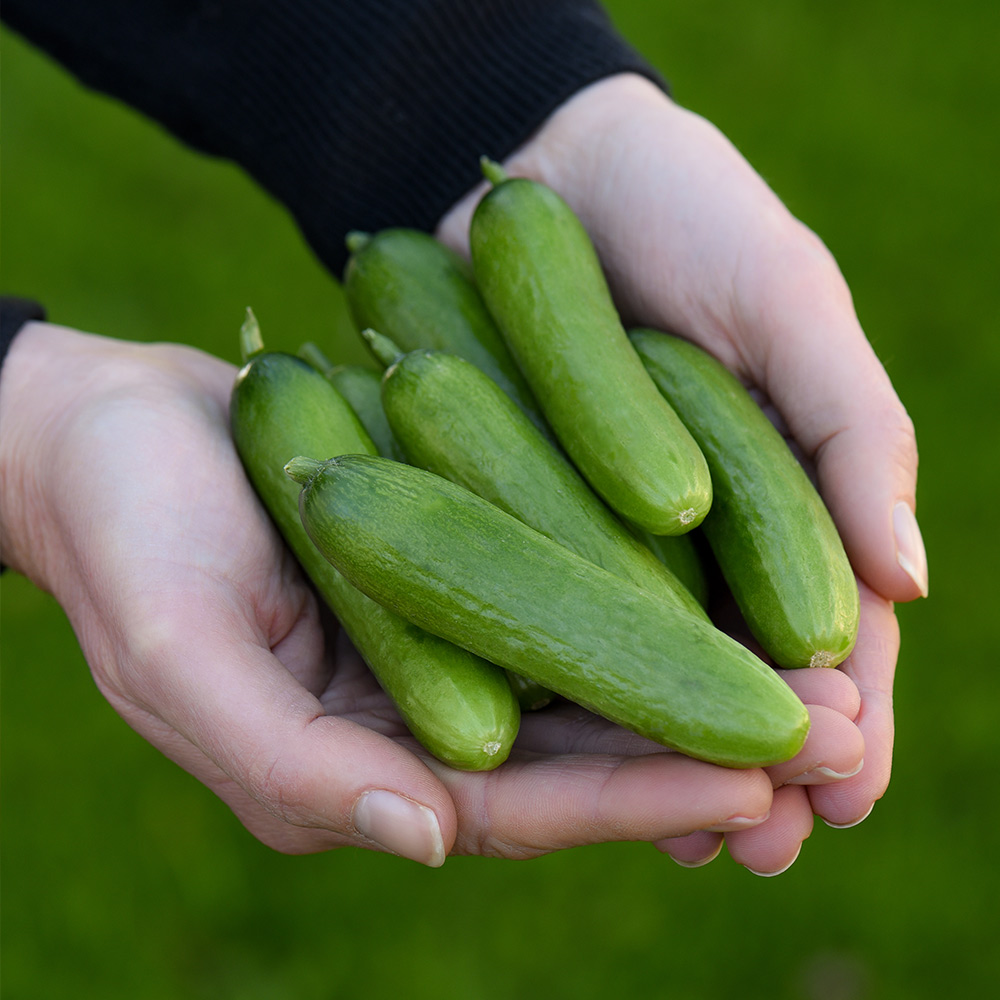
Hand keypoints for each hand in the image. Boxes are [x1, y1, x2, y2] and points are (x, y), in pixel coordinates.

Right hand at [0, 322, 860, 868]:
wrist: (101, 429)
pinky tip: (735, 576)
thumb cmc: (119, 533)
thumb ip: (282, 760)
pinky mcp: (453, 556)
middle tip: (846, 737)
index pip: (520, 805)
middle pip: (583, 750)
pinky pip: (566, 581)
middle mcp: (414, 712)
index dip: (640, 799)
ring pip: (593, 672)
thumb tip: (427, 839)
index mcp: (352, 762)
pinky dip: (648, 591)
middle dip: (713, 752)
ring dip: (707, 674)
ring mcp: (439, 634)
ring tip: (830, 674)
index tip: (763, 782)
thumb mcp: (174, 648)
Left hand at [438, 73, 924, 864]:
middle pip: (734, 666)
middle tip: (767, 852)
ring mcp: (602, 531)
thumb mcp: (788, 300)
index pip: (827, 623)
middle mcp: (695, 531)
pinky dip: (560, 685)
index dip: (843, 711)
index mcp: (780, 491)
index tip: (844, 794)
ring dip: (663, 758)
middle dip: (759, 765)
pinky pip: (538, 612)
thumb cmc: (690, 215)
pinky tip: (564, 759)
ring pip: (642, 666)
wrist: (551, 172)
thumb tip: (911, 585)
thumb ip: (850, 428)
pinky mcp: (513, 514)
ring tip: (684, 845)